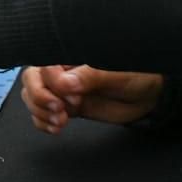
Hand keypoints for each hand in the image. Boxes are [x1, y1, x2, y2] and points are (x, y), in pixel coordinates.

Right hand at [20, 65, 163, 133]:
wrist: (149, 95)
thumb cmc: (138, 75)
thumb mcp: (118, 73)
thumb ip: (91, 76)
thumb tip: (65, 82)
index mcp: (71, 53)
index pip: (45, 64)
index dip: (52, 82)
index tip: (71, 96)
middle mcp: (62, 69)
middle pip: (31, 79)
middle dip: (39, 98)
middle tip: (61, 112)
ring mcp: (61, 89)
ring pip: (32, 96)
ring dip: (40, 112)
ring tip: (60, 122)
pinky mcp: (65, 106)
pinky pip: (40, 112)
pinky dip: (41, 121)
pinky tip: (55, 128)